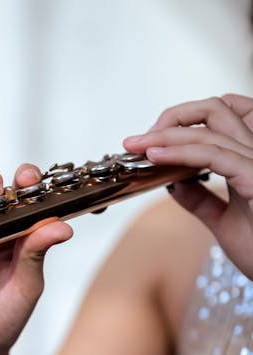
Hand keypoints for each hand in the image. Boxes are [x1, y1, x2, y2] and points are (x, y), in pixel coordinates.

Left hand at [123, 94, 252, 278]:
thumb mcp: (225, 223)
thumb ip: (201, 200)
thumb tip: (174, 183)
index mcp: (251, 161)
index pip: (220, 120)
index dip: (183, 122)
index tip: (149, 142)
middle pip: (216, 110)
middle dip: (170, 119)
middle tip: (135, 141)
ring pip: (209, 129)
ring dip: (164, 135)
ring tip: (134, 146)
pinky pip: (214, 155)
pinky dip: (179, 152)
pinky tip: (154, 156)